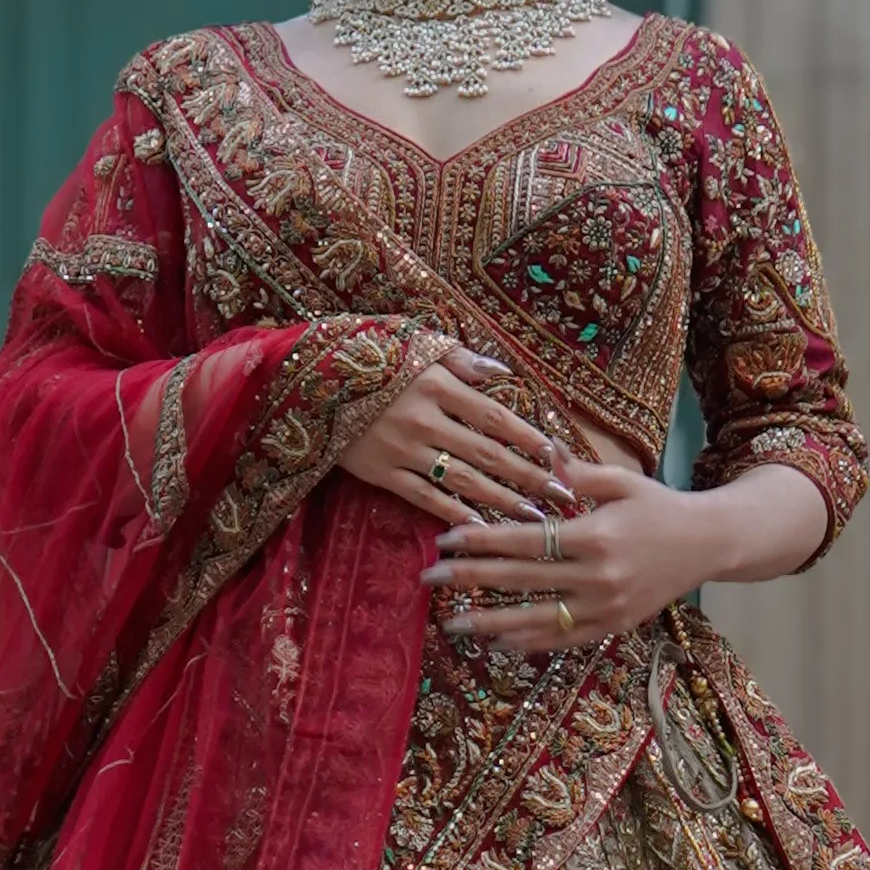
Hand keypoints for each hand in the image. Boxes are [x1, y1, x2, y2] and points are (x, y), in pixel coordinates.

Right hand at [336, 346, 573, 524]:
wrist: (307, 382)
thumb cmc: (367, 357)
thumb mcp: (413, 343)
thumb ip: (459, 358)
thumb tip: (502, 373)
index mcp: (436, 383)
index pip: (495, 416)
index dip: (529, 437)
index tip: (558, 456)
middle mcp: (423, 419)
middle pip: (488, 453)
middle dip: (529, 476)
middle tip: (562, 496)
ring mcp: (402, 450)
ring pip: (462, 480)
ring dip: (502, 500)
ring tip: (535, 517)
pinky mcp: (381, 473)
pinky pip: (425, 497)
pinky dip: (454, 513)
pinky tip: (481, 526)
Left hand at [424, 453, 829, 645]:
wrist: (709, 543)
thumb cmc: (662, 506)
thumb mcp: (624, 481)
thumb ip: (579, 473)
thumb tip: (542, 451)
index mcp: (595, 535)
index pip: (524, 540)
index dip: (480, 540)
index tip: (445, 540)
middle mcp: (597, 576)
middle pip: (519, 580)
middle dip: (470, 579)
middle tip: (429, 579)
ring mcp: (605, 607)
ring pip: (536, 619)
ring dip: (490, 622)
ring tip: (452, 624)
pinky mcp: (613, 627)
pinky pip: (563, 639)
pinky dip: (529, 643)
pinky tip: (498, 642)